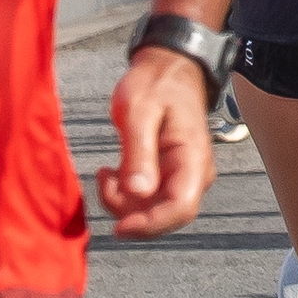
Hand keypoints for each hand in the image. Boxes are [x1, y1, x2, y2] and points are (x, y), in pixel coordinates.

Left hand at [99, 48, 215, 239]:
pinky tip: (112, 173)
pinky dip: (126, 195)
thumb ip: (139, 153)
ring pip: (157, 210)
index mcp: (192, 158)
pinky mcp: (170, 174)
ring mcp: (184, 175)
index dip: (150, 224)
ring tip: (105, 174)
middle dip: (132, 214)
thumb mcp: (139, 113)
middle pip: (169, 215)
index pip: (181, 207)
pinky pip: (150, 198)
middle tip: (103, 184)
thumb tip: (138, 193)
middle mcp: (194, 173)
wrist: (169, 69)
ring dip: (125, 203)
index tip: (117, 227)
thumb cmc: (155, 85)